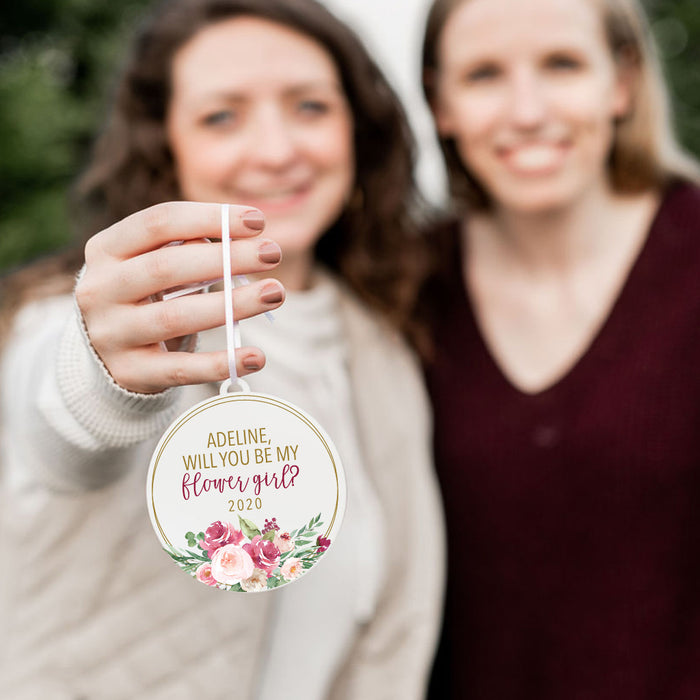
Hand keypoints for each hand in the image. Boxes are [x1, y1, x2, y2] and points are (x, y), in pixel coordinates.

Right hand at [75, 201, 284, 393]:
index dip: (209, 218)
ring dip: (232, 305)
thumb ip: (186, 248)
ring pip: (176, 317)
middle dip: (226, 258)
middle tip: (273, 253)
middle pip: (166, 267)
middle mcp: (99, 290)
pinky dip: (220, 363)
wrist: (105, 355)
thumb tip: (235, 244)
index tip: (257, 220)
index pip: (157, 223)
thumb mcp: (153, 264)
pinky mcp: (129, 373)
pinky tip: (255, 357)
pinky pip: (180, 369)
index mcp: (105, 249)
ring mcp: (110, 334)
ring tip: (276, 293)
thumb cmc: (146, 296)